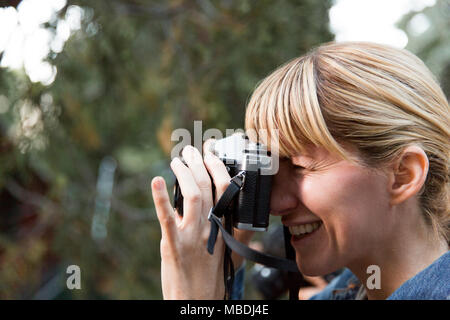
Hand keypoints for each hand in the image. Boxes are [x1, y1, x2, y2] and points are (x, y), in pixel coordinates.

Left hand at [151, 144, 228, 298]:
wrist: (199, 301)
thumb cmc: (209, 273)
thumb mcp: (221, 245)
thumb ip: (216, 222)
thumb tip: (205, 201)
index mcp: (224, 225)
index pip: (226, 188)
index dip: (217, 166)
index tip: (210, 152)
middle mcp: (211, 228)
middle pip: (207, 186)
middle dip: (198, 163)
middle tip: (190, 150)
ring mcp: (192, 236)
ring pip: (192, 196)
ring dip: (184, 173)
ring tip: (176, 160)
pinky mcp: (173, 246)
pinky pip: (167, 218)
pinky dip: (160, 198)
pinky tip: (156, 181)